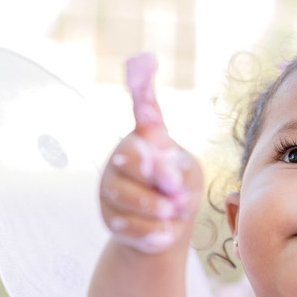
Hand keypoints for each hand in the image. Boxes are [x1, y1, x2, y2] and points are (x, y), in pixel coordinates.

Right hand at [99, 53, 202, 252]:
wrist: (164, 229)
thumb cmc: (179, 193)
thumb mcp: (189, 177)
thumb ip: (179, 171)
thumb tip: (165, 180)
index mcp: (146, 139)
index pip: (144, 111)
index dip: (143, 89)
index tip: (145, 61)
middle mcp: (123, 156)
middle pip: (130, 159)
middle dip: (154, 177)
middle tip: (177, 191)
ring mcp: (111, 185)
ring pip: (123, 195)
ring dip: (153, 208)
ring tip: (173, 214)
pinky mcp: (108, 214)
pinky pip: (124, 224)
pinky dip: (149, 232)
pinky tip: (164, 235)